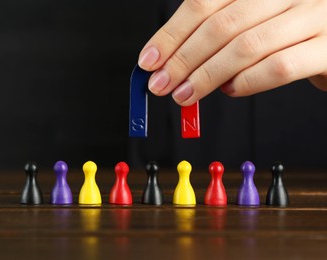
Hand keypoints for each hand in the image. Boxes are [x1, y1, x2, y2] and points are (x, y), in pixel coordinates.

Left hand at [138, 0, 326, 105]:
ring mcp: (313, 15)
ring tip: (186, 93)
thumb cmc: (288, 31)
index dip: (172, 34)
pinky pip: (278, 68)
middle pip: (221, 25)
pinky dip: (245, 83)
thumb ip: (216, 32)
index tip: (150, 60)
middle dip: (183, 60)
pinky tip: (229, 90)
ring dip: (206, 76)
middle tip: (162, 84)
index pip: (203, 2)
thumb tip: (169, 59)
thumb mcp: (252, 18)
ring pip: (246, 46)